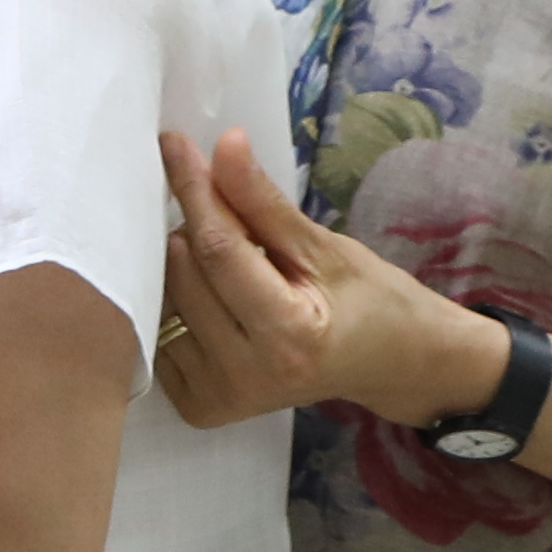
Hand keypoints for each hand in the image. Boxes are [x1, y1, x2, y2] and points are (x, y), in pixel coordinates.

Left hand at [156, 127, 478, 431]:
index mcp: (290, 337)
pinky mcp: (200, 408)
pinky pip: (160, 336)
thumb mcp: (324, 246)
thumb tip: (222, 143)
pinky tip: (206, 291)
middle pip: (184, 275)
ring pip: (163, 303)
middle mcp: (248, 376)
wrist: (391, 366)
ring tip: (225, 256)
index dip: (196, 191)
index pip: (220, 251)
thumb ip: (263, 202)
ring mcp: (220, 398)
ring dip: (179, 264)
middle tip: (222, 212)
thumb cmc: (369, 301)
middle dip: (192, 227)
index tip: (174, 145)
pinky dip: (175, 302)